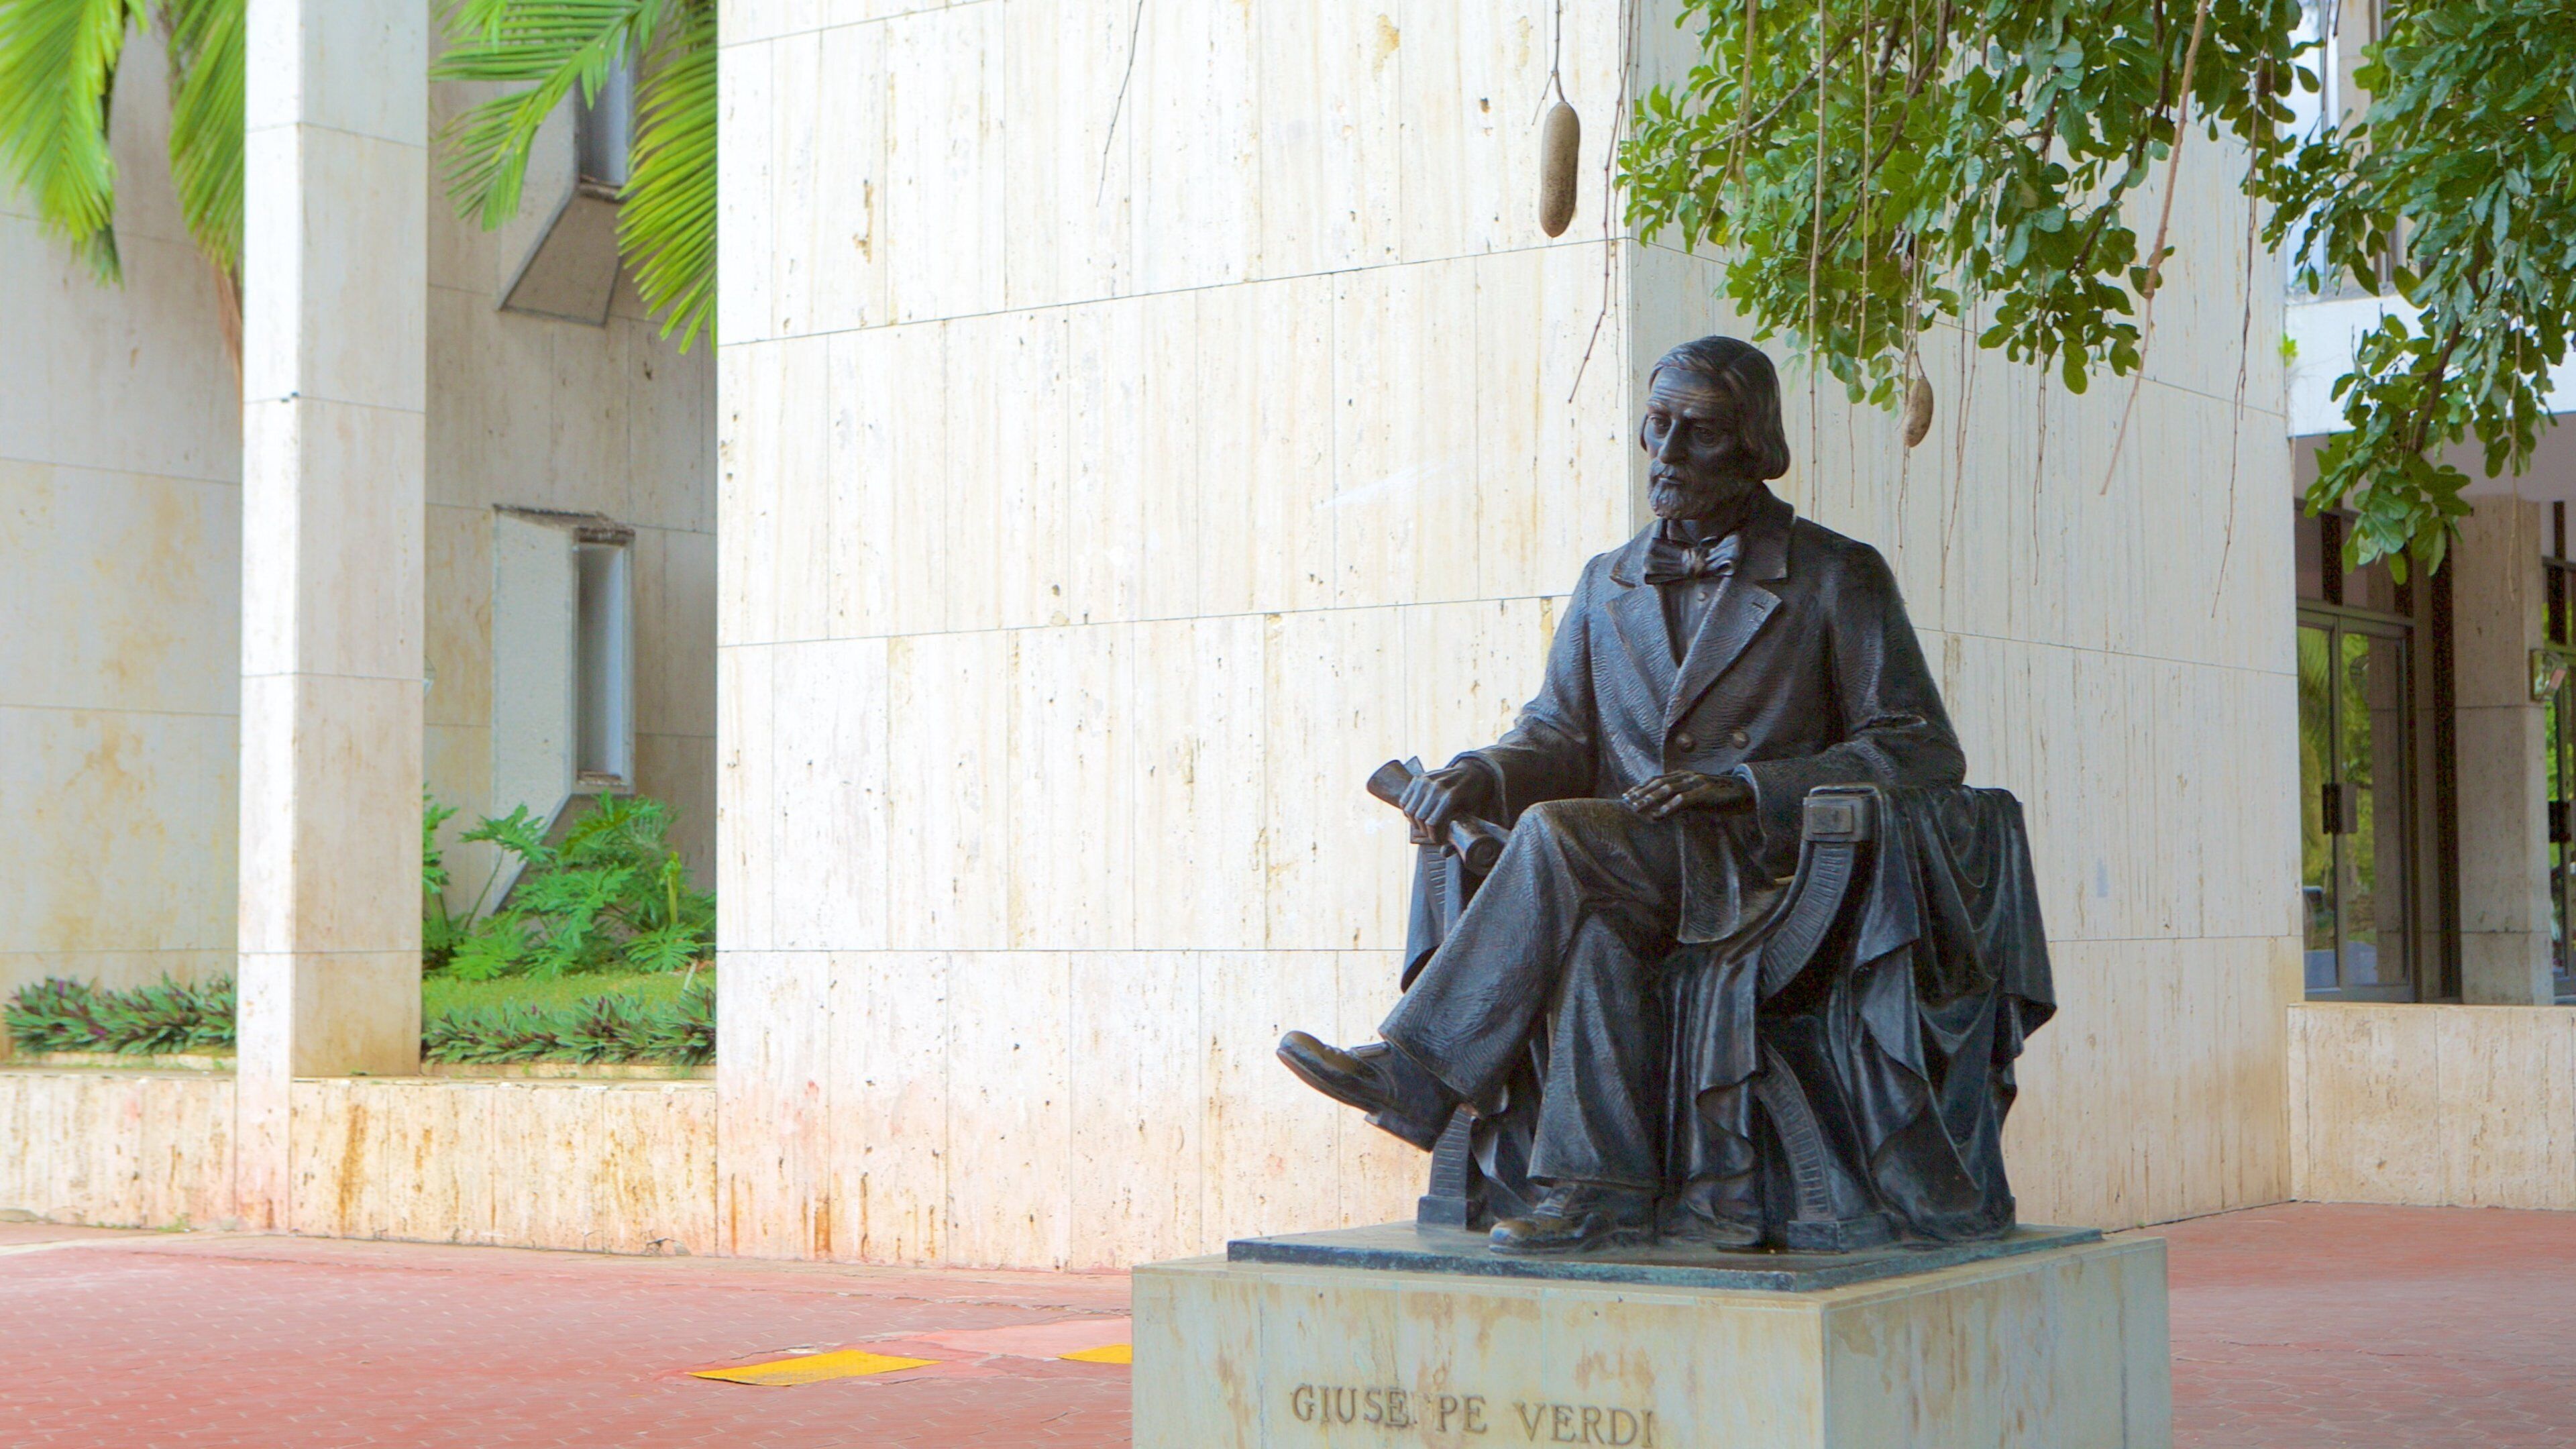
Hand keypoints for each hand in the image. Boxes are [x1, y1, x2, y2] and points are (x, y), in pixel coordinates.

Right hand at [1399, 764, 1493, 843]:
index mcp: (1451, 795)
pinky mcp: (1419, 778)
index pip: (1432, 822)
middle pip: (1420, 817)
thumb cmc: (1473, 796)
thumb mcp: (1472, 814)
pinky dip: (1408, 811)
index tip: (1440, 840)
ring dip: (1416, 823)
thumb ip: (1459, 833)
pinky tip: (1419, 816)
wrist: (1472, 772)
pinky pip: (1404, 801)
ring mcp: (1426, 780)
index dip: (1434, 836)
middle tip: (1433, 834)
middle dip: (1425, 831)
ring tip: (1426, 826)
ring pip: (1410, 810)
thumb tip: (1444, 853)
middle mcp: (1436, 786)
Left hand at [1622, 771, 1751, 820]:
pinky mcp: (1705, 793)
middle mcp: (1689, 776)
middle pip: (1659, 783)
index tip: (1628, 795)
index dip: (1641, 787)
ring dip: (1650, 799)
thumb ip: (1681, 797)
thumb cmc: (1720, 796)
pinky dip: (1669, 807)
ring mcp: (1697, 783)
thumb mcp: (1697, 795)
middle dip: (1641, 793)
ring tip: (1637, 808)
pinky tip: (1658, 815)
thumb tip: (1661, 808)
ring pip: (1668, 790)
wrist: (1746, 793)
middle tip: (1627, 802)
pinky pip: (1683, 800)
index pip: (1658, 779)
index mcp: (1685, 775)